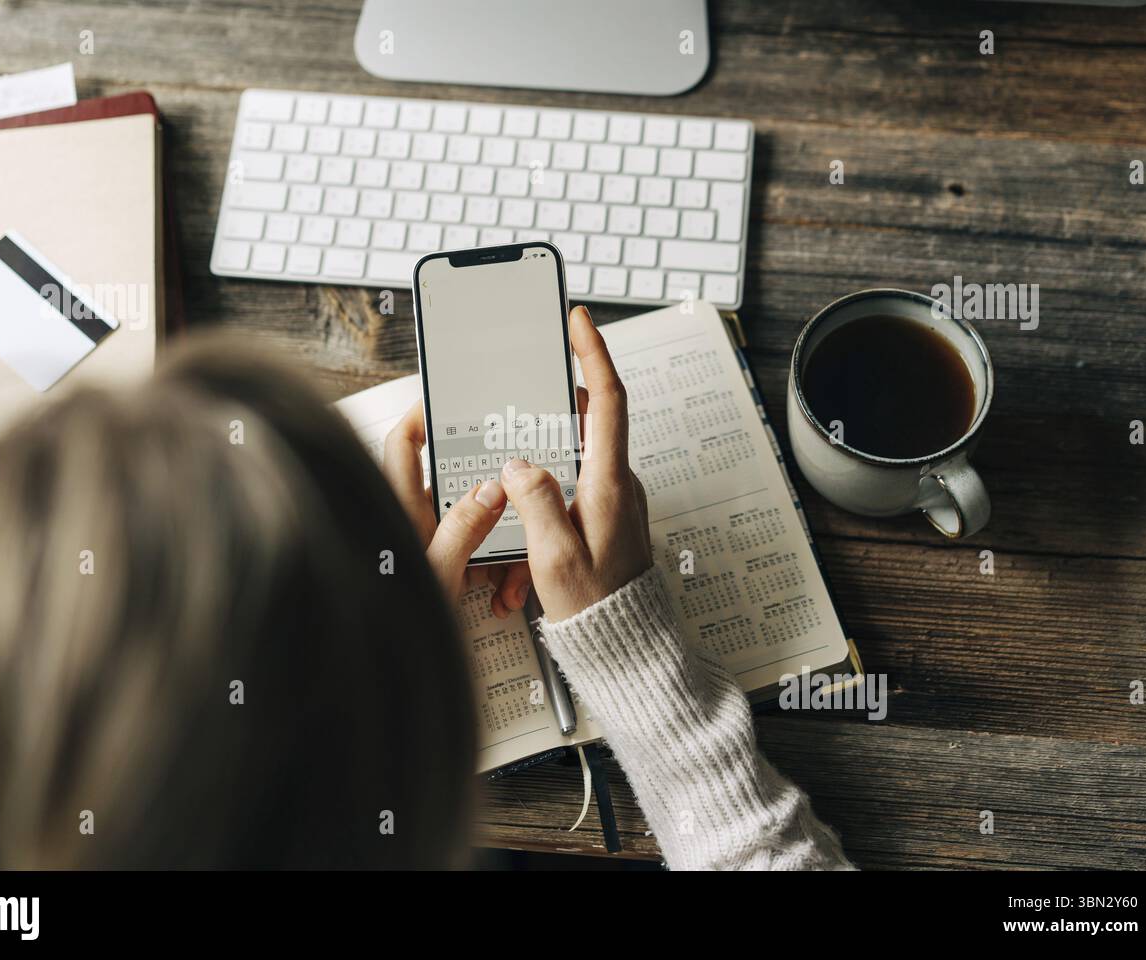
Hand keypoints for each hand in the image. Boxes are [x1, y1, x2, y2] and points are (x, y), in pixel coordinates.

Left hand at [383, 403, 532, 615]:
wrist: (391, 666)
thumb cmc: (397, 622)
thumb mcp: (439, 572)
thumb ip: (463, 529)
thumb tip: (488, 490)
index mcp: (402, 511)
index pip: (404, 444)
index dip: (422, 416)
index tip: (451, 400)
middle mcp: (415, 522)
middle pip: (457, 486)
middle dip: (492, 499)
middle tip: (516, 495)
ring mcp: (432, 544)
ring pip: (476, 524)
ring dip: (500, 546)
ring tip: (511, 575)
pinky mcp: (447, 567)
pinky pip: (479, 555)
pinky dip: (497, 570)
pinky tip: (504, 591)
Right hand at [501, 305, 651, 621]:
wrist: (627, 645)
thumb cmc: (596, 608)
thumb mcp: (555, 557)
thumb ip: (536, 501)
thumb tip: (521, 463)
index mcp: (610, 484)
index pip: (608, 401)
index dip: (593, 354)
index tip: (579, 320)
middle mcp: (619, 484)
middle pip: (586, 422)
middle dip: (549, 414)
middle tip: (520, 403)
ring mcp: (616, 498)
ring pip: (572, 462)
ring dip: (540, 475)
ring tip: (517, 520)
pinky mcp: (607, 514)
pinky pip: (572, 491)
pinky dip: (545, 503)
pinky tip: (524, 541)